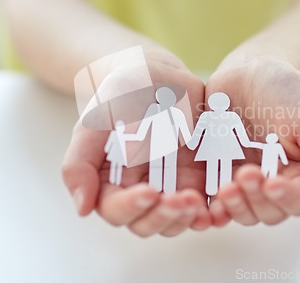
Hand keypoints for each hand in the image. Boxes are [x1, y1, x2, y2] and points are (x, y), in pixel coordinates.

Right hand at [62, 51, 210, 236]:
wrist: (159, 75)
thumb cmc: (121, 94)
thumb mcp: (95, 121)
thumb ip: (80, 162)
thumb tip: (82, 209)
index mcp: (112, 180)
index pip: (116, 210)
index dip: (131, 208)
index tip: (149, 191)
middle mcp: (141, 188)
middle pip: (148, 224)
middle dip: (164, 217)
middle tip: (181, 198)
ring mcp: (171, 185)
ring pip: (176, 220)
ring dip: (187, 218)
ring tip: (197, 199)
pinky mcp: (198, 177)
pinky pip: (206, 205)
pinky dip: (212, 211)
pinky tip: (218, 203)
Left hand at [206, 55, 299, 226]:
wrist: (248, 71)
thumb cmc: (284, 91)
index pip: (298, 201)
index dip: (286, 198)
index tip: (272, 183)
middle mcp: (273, 182)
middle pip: (268, 212)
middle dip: (256, 199)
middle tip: (245, 175)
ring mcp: (243, 180)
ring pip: (242, 211)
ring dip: (235, 206)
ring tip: (225, 189)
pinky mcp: (217, 174)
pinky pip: (215, 201)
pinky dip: (212, 209)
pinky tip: (206, 203)